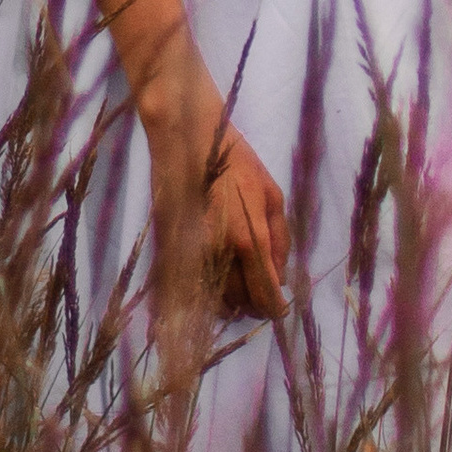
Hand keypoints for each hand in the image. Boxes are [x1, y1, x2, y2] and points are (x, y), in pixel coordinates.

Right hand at [154, 107, 289, 320]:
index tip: (280, 310)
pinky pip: (190, 290)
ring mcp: (192, 256)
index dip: (275, 308)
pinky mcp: (170, 252)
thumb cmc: (237, 163)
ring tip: (242, 292)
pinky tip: (216, 286)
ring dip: (231, 304)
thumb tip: (281, 278)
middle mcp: (220, 255)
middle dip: (255, 306)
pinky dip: (205, 296)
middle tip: (263, 299)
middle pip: (240, 303)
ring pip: (214, 302)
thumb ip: (280, 240)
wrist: (188, 141)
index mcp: (249, 240)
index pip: (264, 293)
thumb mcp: (272, 194)